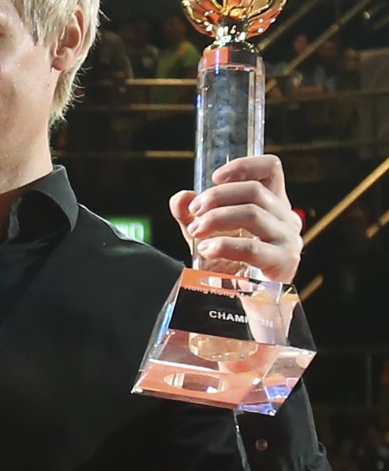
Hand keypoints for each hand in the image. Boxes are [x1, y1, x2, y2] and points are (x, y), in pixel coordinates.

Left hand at [169, 154, 302, 283]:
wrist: (242, 304)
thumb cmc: (228, 264)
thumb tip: (181, 197)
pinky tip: (206, 249)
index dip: (244, 166)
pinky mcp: (284, 263)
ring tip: (195, 232)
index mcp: (272, 204)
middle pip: (254, 190)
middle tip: (193, 212)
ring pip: (252, 213)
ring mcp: (288, 240)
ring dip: (216, 218)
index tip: (214, 176)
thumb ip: (190, 214)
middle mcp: (285, 218)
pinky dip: (224, 245)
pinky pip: (253, 247)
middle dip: (216, 197)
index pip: (270, 169)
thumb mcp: (205, 233)